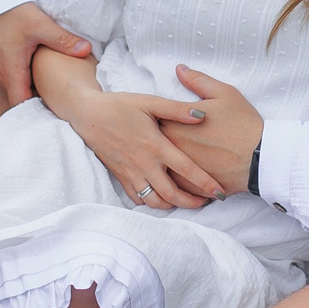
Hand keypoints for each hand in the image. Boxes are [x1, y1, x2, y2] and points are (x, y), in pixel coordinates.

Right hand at [0, 1, 91, 105]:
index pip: (22, 104)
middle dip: (38, 95)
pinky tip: (35, 62)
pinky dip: (21, 72)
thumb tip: (86, 51)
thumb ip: (63, 40)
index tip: (56, 103)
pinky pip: (8, 73)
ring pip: (14, 84)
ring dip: (30, 82)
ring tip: (51, 77)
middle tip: (60, 90)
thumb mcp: (40, 24)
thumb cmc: (11, 12)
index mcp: (10, 71)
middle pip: (19, 95)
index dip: (39, 107)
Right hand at [32, 50, 223, 210]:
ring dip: (173, 205)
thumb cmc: (121, 105)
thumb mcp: (150, 101)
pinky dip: (152, 203)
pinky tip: (163, 198)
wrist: (88, 114)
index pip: (186, 170)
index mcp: (155, 146)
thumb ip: (177, 109)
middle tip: (208, 202)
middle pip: (172, 194)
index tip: (219, 192)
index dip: (205, 183)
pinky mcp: (120, 177)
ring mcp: (131, 173)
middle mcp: (144, 164)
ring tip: (188, 202)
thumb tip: (202, 114)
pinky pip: (138, 198)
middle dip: (192, 202)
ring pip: (154, 201)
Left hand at [158, 65, 262, 194]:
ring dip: (162, 162)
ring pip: (162, 167)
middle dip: (156, 140)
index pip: (153, 118)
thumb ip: (197, 80)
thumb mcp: (223, 93)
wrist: (260, 157)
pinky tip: (179, 176)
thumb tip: (179, 69)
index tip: (157, 116)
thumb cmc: (242, 123)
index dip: (155, 117)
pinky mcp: (190, 188)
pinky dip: (175, 181)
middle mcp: (172, 149)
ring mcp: (180, 171)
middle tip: (159, 136)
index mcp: (174, 124)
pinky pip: (174, 185)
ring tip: (166, 158)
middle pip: (153, 144)